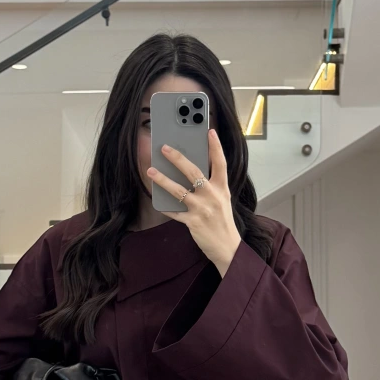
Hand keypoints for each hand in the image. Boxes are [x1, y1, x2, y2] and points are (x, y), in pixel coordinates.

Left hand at [146, 127, 241, 276]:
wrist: (228, 248)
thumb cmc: (223, 223)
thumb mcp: (222, 201)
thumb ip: (211, 187)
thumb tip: (192, 174)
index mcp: (222, 189)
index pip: (220, 163)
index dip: (215, 146)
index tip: (209, 131)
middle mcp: (213, 196)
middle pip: (193, 172)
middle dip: (177, 158)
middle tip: (164, 148)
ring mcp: (202, 210)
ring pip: (179, 191)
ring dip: (163, 179)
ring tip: (151, 171)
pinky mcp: (193, 222)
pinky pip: (174, 212)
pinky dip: (165, 206)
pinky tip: (157, 200)